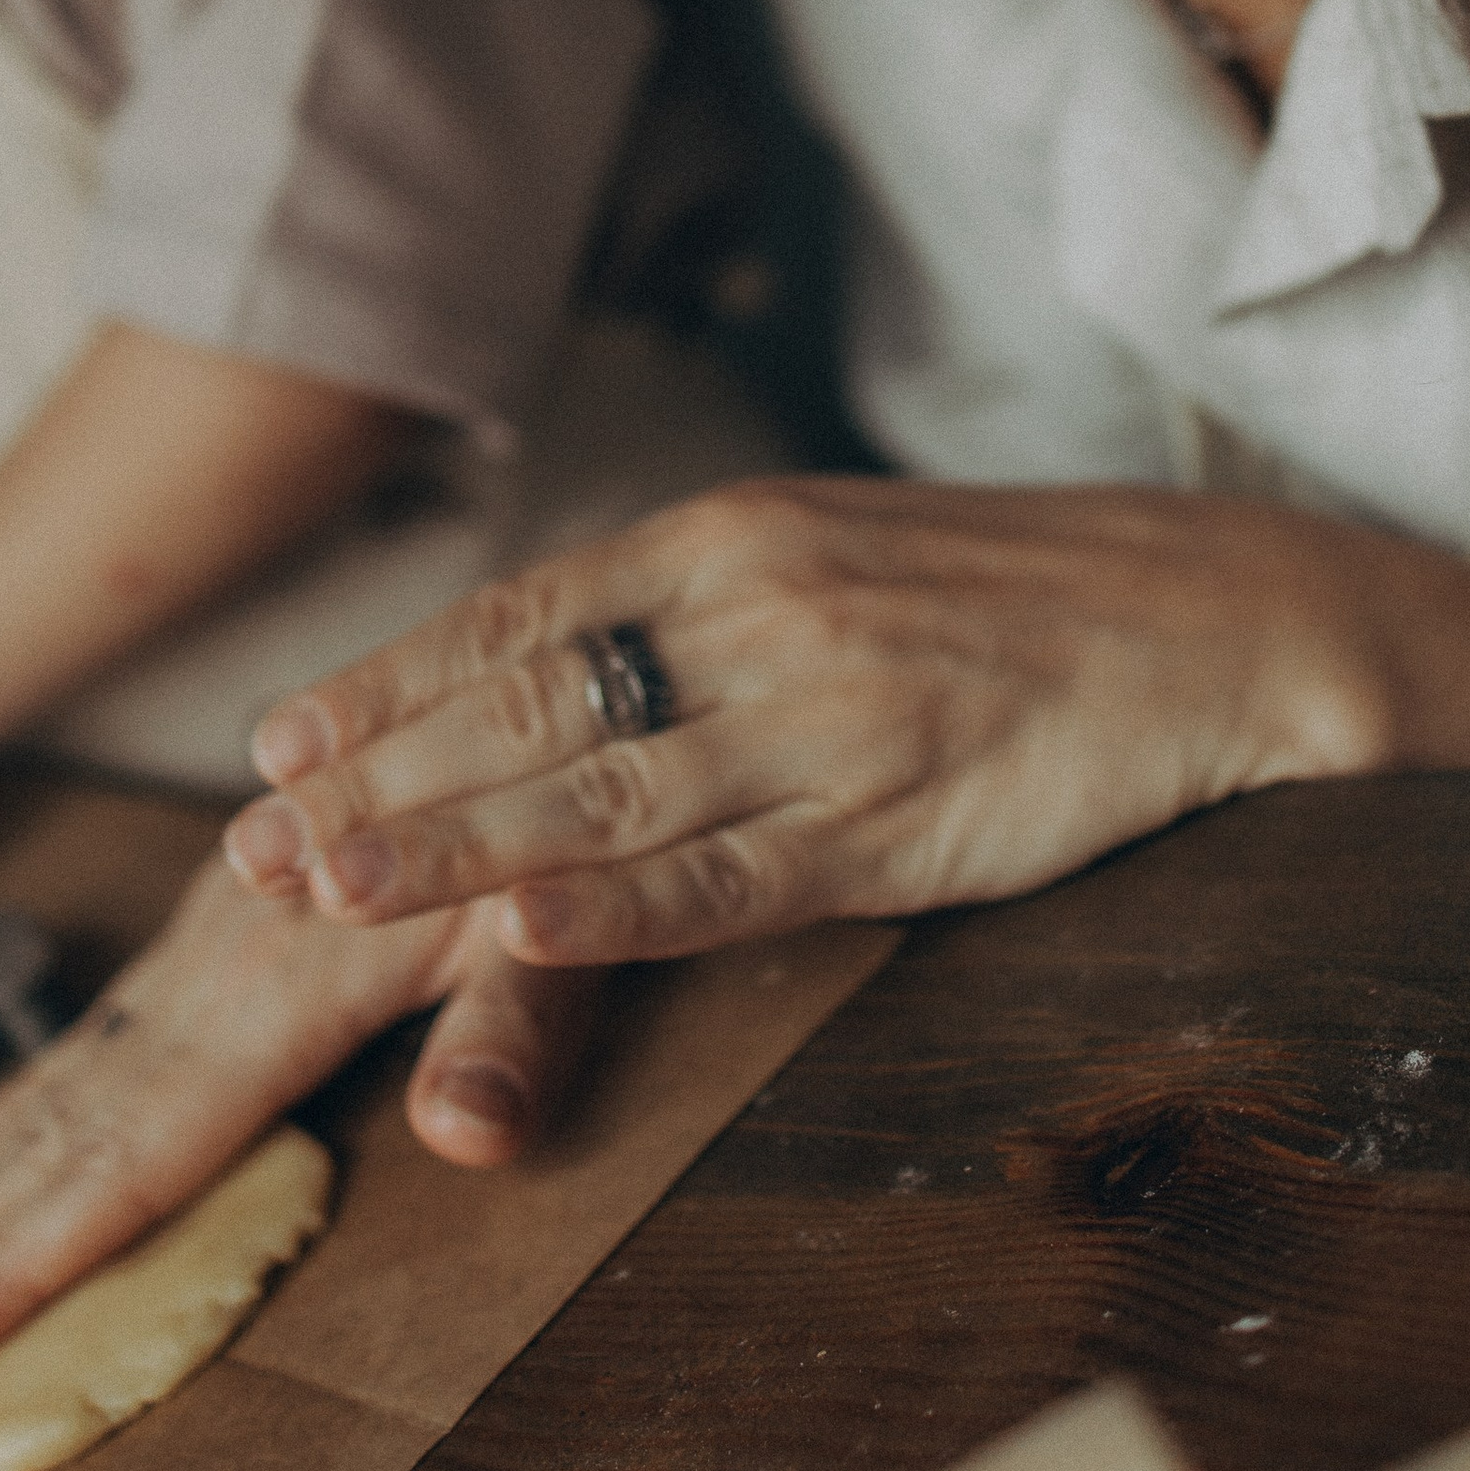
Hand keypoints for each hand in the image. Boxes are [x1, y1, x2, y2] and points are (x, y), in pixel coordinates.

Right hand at [0, 853, 606, 1375]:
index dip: (26, 1252)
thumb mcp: (566, 923)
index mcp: (290, 988)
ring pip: (65, 1084)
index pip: (137, 1152)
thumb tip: (469, 1138)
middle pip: (69, 1133)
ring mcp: (209, 943)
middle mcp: (224, 967)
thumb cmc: (562, 817)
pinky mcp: (216, 922)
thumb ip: (516, 1030)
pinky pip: (97, 1032)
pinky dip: (19, 1107)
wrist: (535, 682)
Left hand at [221, 476, 1409, 963]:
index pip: (520, 616)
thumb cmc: (1019, 602)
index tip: (270, 748)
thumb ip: (699, 611)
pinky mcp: (902, 819)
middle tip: (246, 853)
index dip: (388, 686)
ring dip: (448, 850)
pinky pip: (731, 873)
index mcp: (734, 537)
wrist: (1224, 620)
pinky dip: (618, 905)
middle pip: (529, 704)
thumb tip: (554, 664)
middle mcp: (760, 610)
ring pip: (600, 791)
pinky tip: (519, 933)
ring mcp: (828, 715)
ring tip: (322, 899)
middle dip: (377, 783)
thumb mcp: (836, 562)